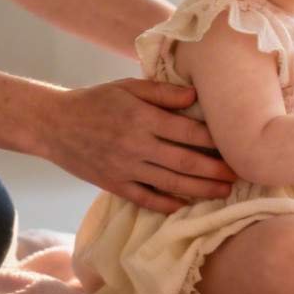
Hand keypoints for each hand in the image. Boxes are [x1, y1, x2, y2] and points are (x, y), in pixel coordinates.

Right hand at [37, 78, 237, 212]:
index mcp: (142, 118)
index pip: (188, 132)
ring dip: (200, 189)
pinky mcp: (113, 184)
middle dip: (215, 169)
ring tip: (224, 191)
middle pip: (184, 161)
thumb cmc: (97, 101)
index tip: (237, 144)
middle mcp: (136, 145)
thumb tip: (195, 97)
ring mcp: (124, 168)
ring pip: (170, 183)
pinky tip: (186, 206)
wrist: (53, 124)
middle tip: (240, 173)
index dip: (215, 140)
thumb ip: (162, 92)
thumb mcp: (128, 87)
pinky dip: (167, 204)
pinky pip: (145, 199)